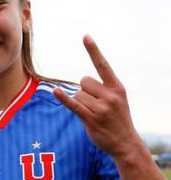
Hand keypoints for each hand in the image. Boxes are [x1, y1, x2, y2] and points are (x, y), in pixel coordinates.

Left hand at [52, 35, 140, 157]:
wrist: (125, 142)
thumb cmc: (118, 118)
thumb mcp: (118, 99)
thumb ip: (104, 88)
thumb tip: (82, 82)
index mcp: (117, 87)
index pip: (103, 65)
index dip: (93, 51)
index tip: (85, 36)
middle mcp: (110, 95)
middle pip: (83, 81)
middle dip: (83, 90)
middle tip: (93, 103)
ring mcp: (101, 108)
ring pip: (77, 94)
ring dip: (80, 102)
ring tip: (92, 113)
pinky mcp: (91, 119)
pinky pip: (73, 105)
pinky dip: (63, 98)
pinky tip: (55, 91)